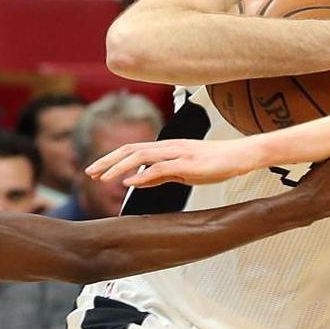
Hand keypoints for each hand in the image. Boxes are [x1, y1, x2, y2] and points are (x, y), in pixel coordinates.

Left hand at [86, 137, 264, 186]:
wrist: (241, 155)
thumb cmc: (216, 162)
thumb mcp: (184, 170)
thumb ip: (161, 174)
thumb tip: (137, 180)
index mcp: (167, 147)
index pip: (133, 149)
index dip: (112, 158)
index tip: (96, 170)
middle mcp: (169, 146)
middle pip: (130, 149)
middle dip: (107, 160)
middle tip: (88, 173)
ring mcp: (178, 153)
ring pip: (141, 156)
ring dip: (119, 166)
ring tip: (103, 178)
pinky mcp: (188, 164)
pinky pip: (160, 168)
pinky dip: (143, 174)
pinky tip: (129, 182)